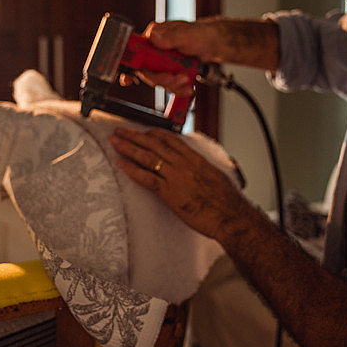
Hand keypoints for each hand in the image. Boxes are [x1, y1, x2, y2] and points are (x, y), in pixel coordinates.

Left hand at [109, 127, 245, 240]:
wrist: (231, 216)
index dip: (154, 133)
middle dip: (135, 136)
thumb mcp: (216, 176)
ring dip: (128, 147)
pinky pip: (146, 178)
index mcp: (195, 159)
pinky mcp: (170, 193)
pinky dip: (132, 169)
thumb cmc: (227, 201)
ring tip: (115, 142)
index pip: (171, 140)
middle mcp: (184, 164)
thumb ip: (201, 168)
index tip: (143, 131)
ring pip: (147, 157)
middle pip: (155, 144)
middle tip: (120, 131)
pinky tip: (120, 164)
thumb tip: (196, 167)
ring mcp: (176, 177)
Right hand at [119, 19, 222, 96]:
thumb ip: (170, 36)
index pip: (134, 51)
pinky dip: (178, 88)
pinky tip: (187, 85)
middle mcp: (153, 49)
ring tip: (186, 79)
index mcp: (152, 36)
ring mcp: (160, 61)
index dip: (130, 65)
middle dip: (161, 78)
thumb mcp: (187, 34)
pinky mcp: (168, 71)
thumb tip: (153, 36)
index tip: (128, 78)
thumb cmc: (200, 34)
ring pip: (157, 80)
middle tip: (175, 78)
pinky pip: (167, 84)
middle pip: (146, 71)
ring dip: (172, 84)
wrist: (213, 45)